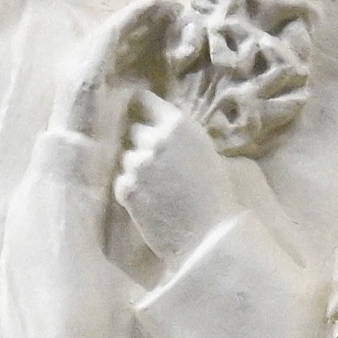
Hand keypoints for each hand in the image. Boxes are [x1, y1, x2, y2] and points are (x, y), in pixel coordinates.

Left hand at [112, 98, 237, 272]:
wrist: (210, 235)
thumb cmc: (216, 196)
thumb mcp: (204, 153)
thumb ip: (179, 137)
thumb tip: (156, 127)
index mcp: (180, 125)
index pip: (145, 101)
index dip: (142, 108)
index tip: (140, 114)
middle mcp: (156, 138)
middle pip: (135, 131)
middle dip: (143, 144)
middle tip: (159, 165)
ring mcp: (138, 163)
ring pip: (127, 158)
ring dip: (137, 168)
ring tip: (157, 188)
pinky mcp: (126, 187)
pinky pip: (122, 180)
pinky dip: (132, 190)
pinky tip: (151, 202)